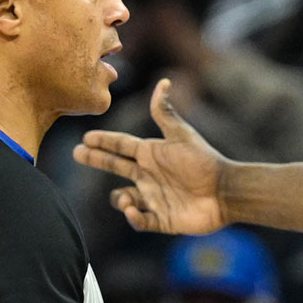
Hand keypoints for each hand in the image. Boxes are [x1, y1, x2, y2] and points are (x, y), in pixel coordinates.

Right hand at [72, 78, 227, 234]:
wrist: (225, 191)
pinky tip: (133, 210)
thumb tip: (164, 81)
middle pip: (115, 167)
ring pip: (124, 198)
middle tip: (77, 153)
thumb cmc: (204, 162)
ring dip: (120, 198)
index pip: (121, 145)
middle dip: (96, 159)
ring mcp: (154, 197)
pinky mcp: (162, 219)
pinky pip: (140, 220)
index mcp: (151, 154)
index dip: (103, 141)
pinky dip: (133, 217)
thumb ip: (165, 113)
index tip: (85, 137)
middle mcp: (149, 175)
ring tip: (125, 196)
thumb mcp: (181, 136)